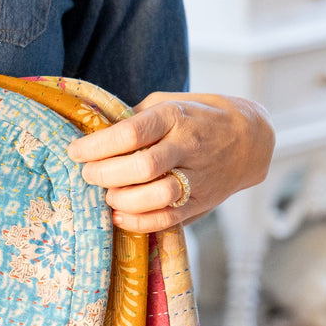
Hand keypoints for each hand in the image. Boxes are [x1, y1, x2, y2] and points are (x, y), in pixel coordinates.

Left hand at [67, 92, 274, 232]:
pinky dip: (138, 222)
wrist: (250, 139)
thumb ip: (135, 119)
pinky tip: (119, 215)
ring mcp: (197, 176)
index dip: (97, 145)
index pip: (131, 132)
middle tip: (88, 175)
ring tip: (108, 195)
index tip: (75, 151)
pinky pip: (166, 219)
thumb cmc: (197, 119)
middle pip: (141, 166)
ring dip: (123, 199)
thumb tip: (95, 134)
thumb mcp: (169, 104)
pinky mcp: (200, 202)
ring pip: (157, 195)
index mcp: (176, 116)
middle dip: (105, 174)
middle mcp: (188, 146)